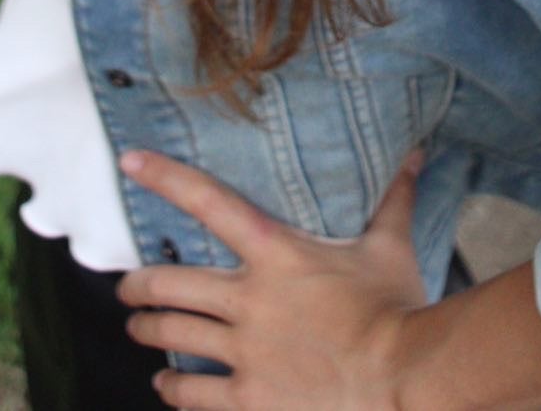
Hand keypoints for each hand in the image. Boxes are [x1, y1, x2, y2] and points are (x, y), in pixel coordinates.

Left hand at [116, 145, 428, 409]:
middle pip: (170, 283)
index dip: (164, 177)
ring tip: (136, 327)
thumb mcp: (391, 249)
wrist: (404, 379)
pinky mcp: (251, 399)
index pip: (208, 202)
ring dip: (147, 329)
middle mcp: (250, 300)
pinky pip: (194, 394)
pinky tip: (165, 385)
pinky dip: (173, 388)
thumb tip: (414, 155)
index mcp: (276, 254)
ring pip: (173, 334)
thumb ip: (393, 200)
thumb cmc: (398, 312)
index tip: (131, 162)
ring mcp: (246, 352)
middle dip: (138, 284)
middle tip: (126, 287)